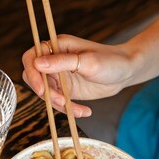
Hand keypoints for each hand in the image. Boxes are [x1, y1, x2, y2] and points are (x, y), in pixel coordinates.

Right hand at [21, 34, 139, 117]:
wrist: (126, 72)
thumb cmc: (111, 61)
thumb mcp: (87, 62)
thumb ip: (62, 62)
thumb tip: (37, 63)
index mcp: (57, 47)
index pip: (31, 58)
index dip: (32, 73)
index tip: (41, 89)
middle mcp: (54, 61)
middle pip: (34, 78)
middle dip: (45, 93)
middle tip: (61, 101)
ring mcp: (59, 76)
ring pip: (45, 94)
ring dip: (58, 104)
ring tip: (77, 110)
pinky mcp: (65, 89)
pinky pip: (57, 102)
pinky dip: (68, 109)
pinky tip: (83, 111)